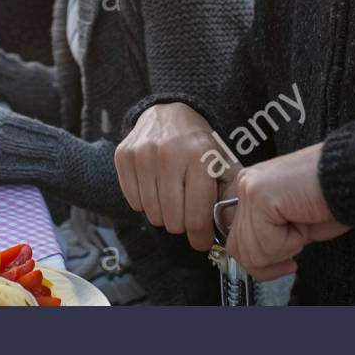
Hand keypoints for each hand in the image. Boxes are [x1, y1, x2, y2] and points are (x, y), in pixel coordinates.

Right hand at [115, 102, 233, 250]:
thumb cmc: (199, 145)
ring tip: (171, 198)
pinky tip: (154, 187)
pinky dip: (145, 202)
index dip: (200, 237)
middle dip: (182, 224)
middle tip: (186, 213)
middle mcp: (169, 153)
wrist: (170, 113)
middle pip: (172, 220)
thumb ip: (230, 195)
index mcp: (200, 157)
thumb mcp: (223, 164)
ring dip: (163, 214)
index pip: (196, 217)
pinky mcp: (124, 155)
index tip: (201, 241)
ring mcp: (143, 154)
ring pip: (152, 214)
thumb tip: (228, 228)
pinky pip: (133, 201)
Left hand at [225, 143, 350, 280]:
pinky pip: (266, 243)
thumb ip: (271, 238)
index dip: (260, 261)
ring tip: (302, 225)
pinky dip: (290, 243)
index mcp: (253, 189)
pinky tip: (303, 220)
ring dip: (284, 250)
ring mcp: (249, 187)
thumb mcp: (295, 227)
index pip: (237, 240)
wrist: (353, 176)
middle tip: (295, 252)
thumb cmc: (334, 197)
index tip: (284, 263)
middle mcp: (246, 184)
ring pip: (250, 251)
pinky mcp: (258, 193)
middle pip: (238, 249)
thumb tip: (256, 261)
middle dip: (270, 262)